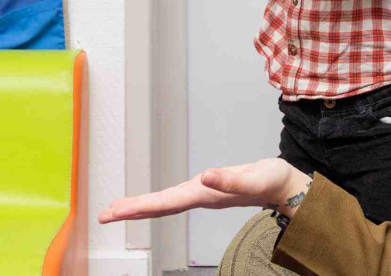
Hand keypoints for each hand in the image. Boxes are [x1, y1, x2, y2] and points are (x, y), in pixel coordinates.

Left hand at [98, 158, 312, 223]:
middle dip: (131, 210)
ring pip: (166, 203)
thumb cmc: (272, 181)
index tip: (114, 212)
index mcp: (206, 194)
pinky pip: (175, 197)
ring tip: (118, 209)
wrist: (286, 187)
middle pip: (160, 206)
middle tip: (104, 214)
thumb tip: (204, 176)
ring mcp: (203, 194)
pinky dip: (158, 200)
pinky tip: (151, 201)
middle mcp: (200, 196)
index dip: (138, 206)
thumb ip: (230, 180)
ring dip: (141, 206)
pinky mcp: (208, 189)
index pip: (165, 202)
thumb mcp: (254, 177)